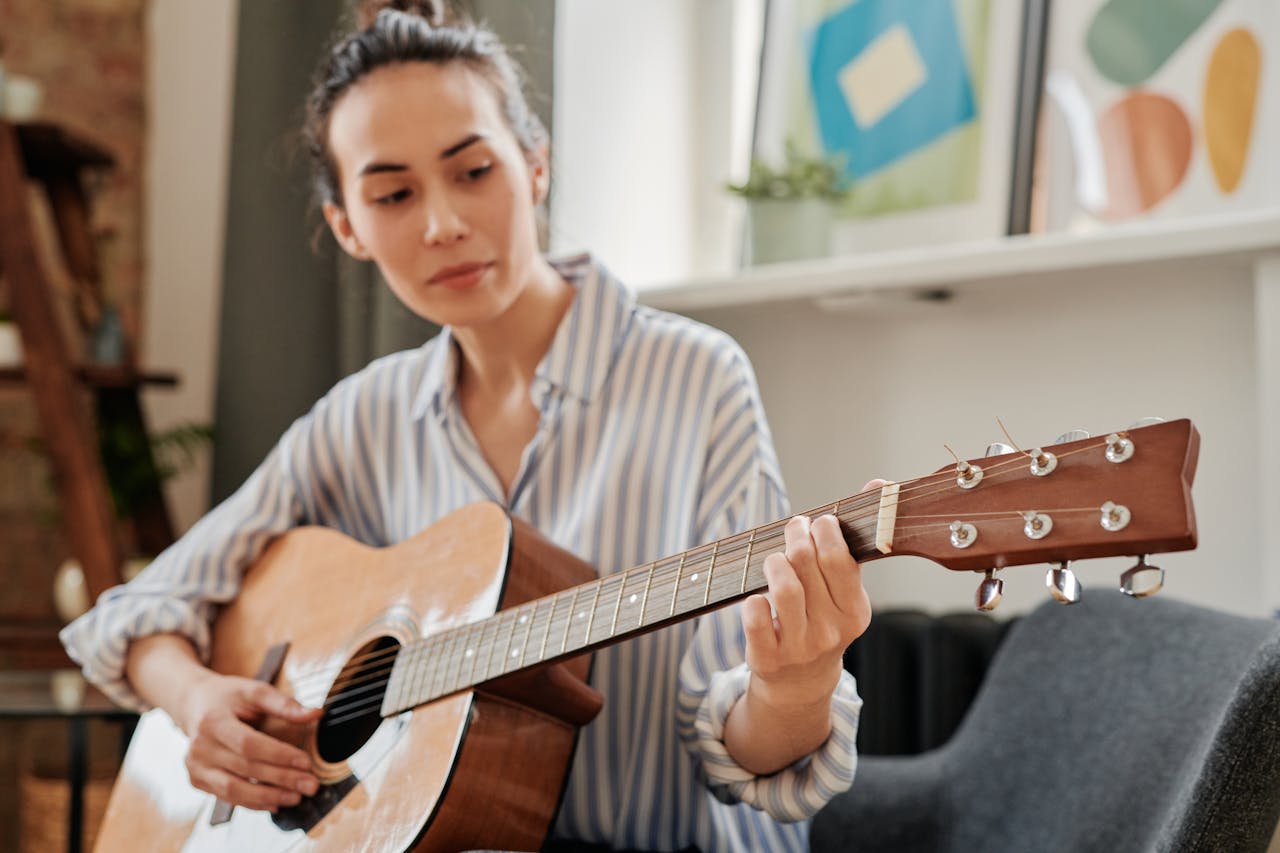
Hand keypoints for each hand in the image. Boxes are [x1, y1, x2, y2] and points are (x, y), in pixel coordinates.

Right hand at [177, 672, 322, 812]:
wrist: (194, 705)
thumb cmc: (228, 697)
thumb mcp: (255, 691)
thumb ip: (284, 704)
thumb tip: (316, 714)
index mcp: (213, 721)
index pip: (249, 744)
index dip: (279, 755)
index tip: (306, 762)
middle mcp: (199, 747)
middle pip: (245, 768)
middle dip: (281, 779)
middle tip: (310, 785)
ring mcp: (196, 767)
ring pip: (234, 790)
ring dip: (268, 796)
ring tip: (297, 797)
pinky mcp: (197, 780)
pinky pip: (228, 797)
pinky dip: (253, 803)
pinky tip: (275, 802)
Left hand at [741, 485, 878, 712]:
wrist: (800, 681)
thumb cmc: (823, 617)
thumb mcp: (846, 588)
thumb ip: (858, 538)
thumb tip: (880, 484)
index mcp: (855, 612)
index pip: (840, 559)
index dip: (825, 531)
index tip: (818, 522)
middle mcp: (830, 631)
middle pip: (806, 564)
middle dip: (795, 536)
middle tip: (792, 528)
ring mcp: (799, 647)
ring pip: (783, 587)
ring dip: (774, 562)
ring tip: (775, 559)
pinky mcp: (767, 659)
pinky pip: (755, 617)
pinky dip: (752, 600)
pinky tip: (756, 596)